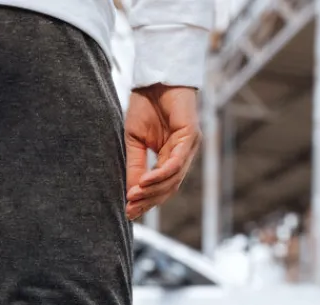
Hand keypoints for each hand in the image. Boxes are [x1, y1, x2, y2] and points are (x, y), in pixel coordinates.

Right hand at [125, 85, 200, 220]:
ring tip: (134, 196)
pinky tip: (145, 181)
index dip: (145, 201)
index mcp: (170, 157)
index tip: (128, 212)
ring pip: (173, 179)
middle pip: (168, 189)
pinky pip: (175, 163)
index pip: (160, 187)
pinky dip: (160, 175)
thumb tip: (130, 194)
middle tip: (130, 209)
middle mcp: (182, 155)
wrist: (155, 77)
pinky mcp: (191, 136)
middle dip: (148, 201)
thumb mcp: (135, 142)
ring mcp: (189, 147)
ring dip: (152, 190)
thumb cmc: (145, 105)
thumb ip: (135, 166)